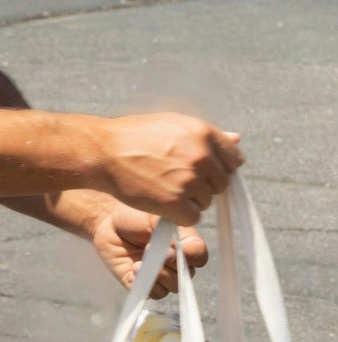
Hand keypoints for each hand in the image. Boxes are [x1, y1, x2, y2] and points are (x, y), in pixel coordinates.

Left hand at [84, 196, 208, 297]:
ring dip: (156, 277)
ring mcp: (159, 275)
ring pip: (170, 288)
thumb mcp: (158, 216)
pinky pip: (151, 294)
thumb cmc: (137, 215)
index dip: (189, 255)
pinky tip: (132, 270)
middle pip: (185, 277)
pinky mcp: (142, 284)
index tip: (171, 246)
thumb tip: (173, 252)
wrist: (111, 221)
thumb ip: (172, 231)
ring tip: (139, 263)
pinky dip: (143, 284)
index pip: (199, 257)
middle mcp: (176, 263)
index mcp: (185, 243)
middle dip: (169, 266)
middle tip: (150, 250)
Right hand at [97, 113, 243, 227]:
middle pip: (220, 184)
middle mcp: (201, 156)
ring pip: (206, 202)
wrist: (105, 153)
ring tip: (164, 191)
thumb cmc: (134, 137)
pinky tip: (162, 205)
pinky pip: (192, 217)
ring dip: (189, 202)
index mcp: (204, 133)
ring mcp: (190, 181)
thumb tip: (237, 139)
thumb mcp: (173, 124)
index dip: (220, 169)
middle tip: (177, 184)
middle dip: (203, 187)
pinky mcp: (176, 203)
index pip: (233, 159)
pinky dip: (179, 216)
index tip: (204, 173)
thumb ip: (205, 135)